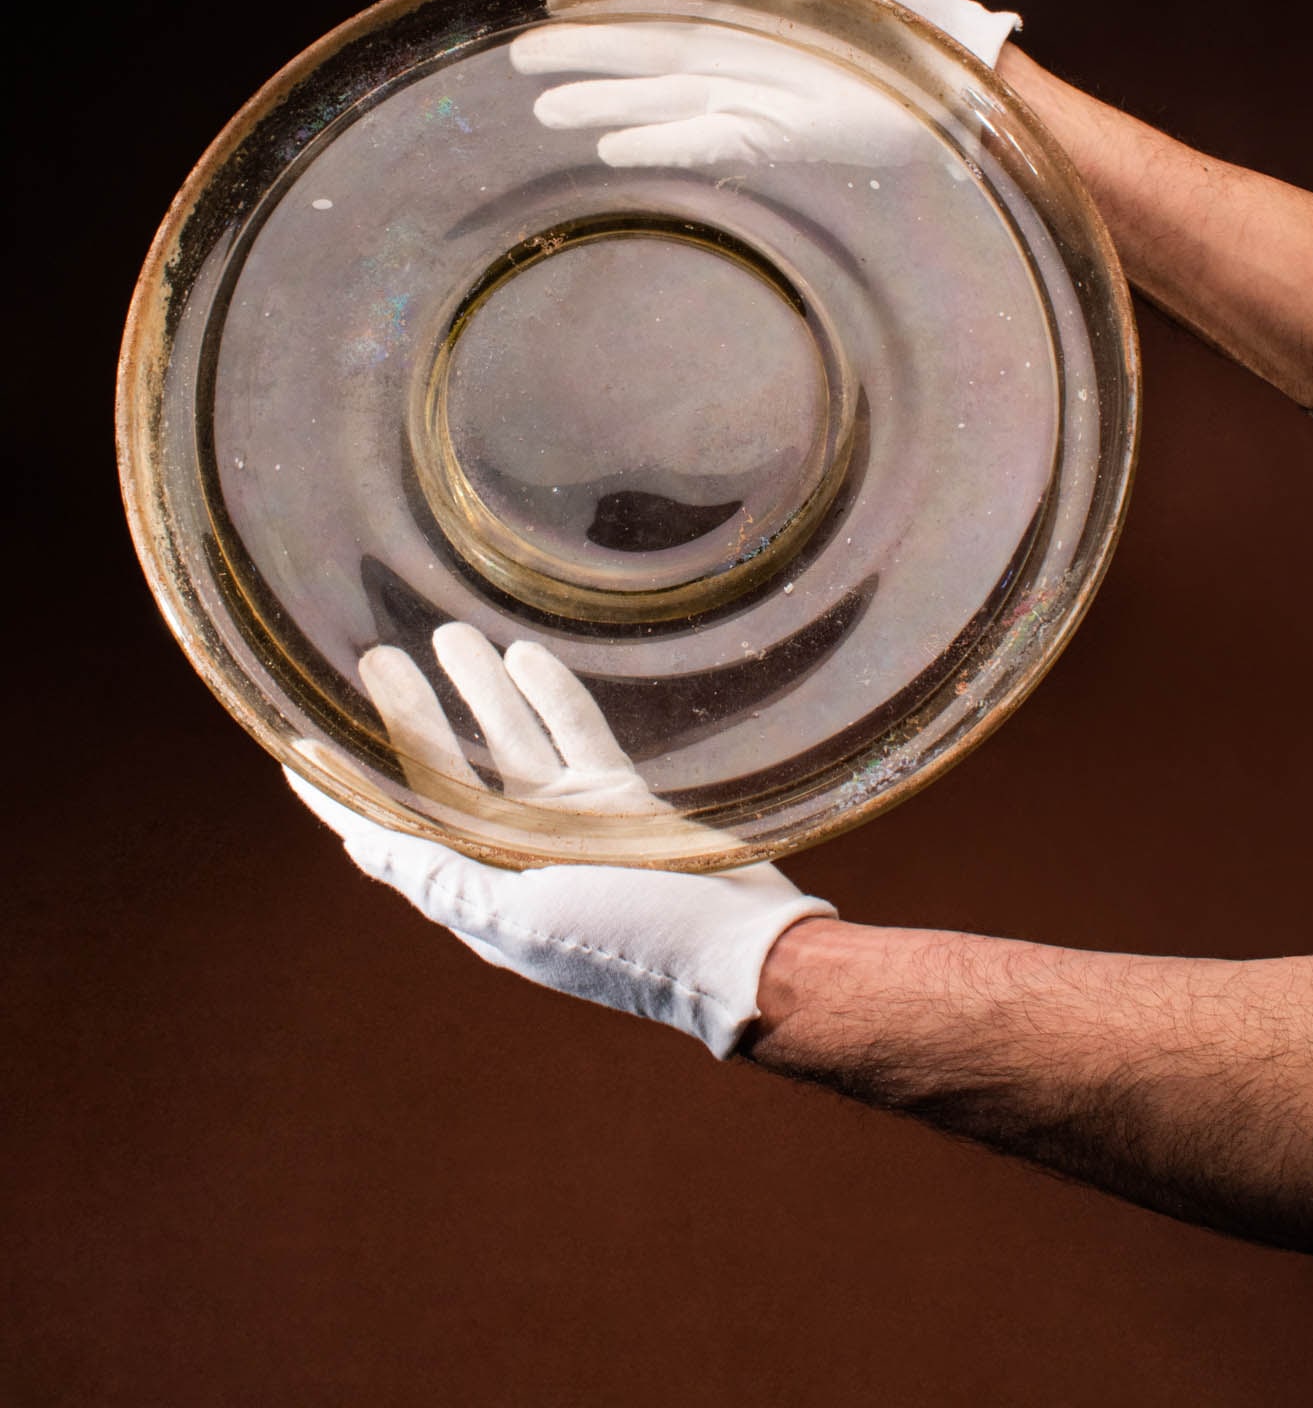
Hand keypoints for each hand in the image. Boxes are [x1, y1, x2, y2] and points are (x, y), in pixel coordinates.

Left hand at [288, 624, 835, 1057]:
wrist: (741, 952)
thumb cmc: (625, 942)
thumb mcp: (515, 914)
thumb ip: (437, 875)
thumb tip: (360, 842)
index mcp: (479, 889)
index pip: (389, 833)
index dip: (341, 792)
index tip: (296, 746)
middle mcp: (516, 853)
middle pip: (446, 772)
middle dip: (409, 717)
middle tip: (377, 658)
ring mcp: (570, 825)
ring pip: (510, 741)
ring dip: (478, 692)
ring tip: (448, 634)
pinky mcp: (621, 801)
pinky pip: (575, 735)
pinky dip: (551, 696)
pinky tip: (524, 655)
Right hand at [509, 0, 1018, 171]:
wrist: (955, 66)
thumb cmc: (902, 2)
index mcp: (740, 7)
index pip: (656, 6)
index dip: (606, 5)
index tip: (555, 5)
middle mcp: (732, 56)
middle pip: (641, 58)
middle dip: (583, 58)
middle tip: (520, 58)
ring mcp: (745, 99)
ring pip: (657, 104)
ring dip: (603, 106)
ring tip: (548, 109)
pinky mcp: (769, 138)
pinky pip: (700, 142)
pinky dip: (657, 143)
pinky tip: (612, 144)